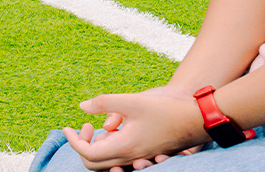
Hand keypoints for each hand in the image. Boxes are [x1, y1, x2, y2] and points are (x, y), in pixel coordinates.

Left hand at [61, 89, 204, 170]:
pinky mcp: (146, 153)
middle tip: (87, 126)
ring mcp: (140, 157)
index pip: (88, 155)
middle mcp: (131, 157)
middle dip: (83, 145)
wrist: (197, 118)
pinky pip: (121, 157)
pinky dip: (111, 146)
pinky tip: (114, 128)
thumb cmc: (166, 109)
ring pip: (108, 162)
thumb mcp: (132, 101)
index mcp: (125, 147)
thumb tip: (82, 107)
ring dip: (98, 147)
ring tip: (99, 127)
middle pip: (95, 164)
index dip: (73, 141)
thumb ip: (104, 103)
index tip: (67, 127)